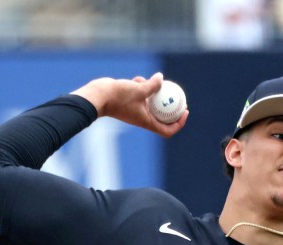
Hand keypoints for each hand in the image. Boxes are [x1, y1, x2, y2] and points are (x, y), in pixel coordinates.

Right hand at [71, 73, 187, 136]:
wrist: (97, 96)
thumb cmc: (117, 97)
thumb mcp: (139, 89)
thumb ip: (152, 85)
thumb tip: (161, 77)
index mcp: (147, 122)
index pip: (167, 130)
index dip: (179, 123)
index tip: (185, 112)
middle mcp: (142, 118)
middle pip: (162, 117)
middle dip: (171, 108)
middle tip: (179, 97)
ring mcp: (135, 110)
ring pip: (150, 103)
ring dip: (154, 93)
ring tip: (155, 82)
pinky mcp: (128, 102)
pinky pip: (139, 96)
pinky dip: (141, 87)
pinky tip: (139, 79)